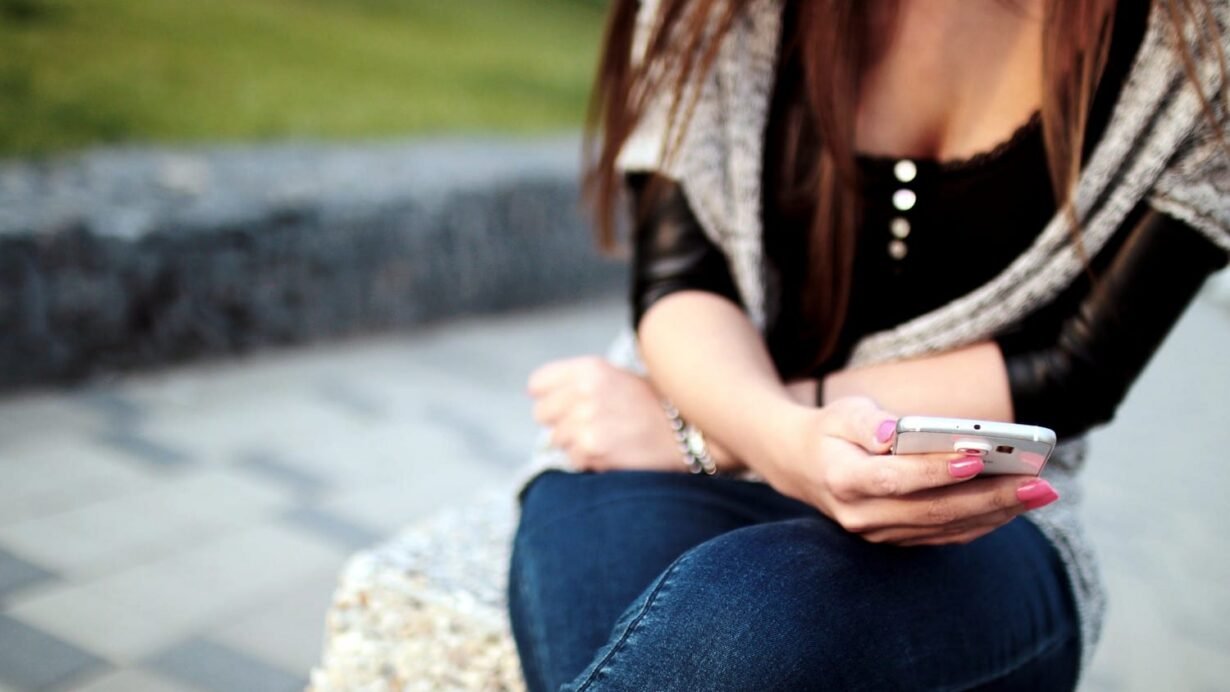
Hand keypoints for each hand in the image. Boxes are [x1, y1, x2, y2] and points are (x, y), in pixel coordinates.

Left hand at [527, 356, 681, 471]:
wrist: (690, 433)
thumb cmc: (654, 406)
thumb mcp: (618, 378)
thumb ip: (580, 382)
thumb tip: (534, 394)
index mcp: (589, 368)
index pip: (538, 384)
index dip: (548, 397)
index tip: (560, 406)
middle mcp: (584, 391)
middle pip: (542, 414)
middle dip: (560, 422)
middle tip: (589, 426)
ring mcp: (586, 421)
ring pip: (556, 440)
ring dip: (575, 443)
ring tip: (607, 439)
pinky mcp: (592, 449)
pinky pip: (573, 459)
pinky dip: (588, 461)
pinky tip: (613, 452)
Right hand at [764, 396, 1059, 545]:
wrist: (803, 467)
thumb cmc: (832, 431)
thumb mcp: (841, 412)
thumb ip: (867, 419)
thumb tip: (897, 429)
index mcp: (844, 478)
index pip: (897, 478)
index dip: (938, 471)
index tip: (980, 456)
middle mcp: (861, 515)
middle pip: (932, 510)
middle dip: (990, 496)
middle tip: (1037, 481)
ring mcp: (878, 534)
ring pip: (944, 527)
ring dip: (996, 513)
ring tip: (1039, 491)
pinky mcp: (895, 540)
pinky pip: (944, 535)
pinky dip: (982, 522)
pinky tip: (1014, 505)